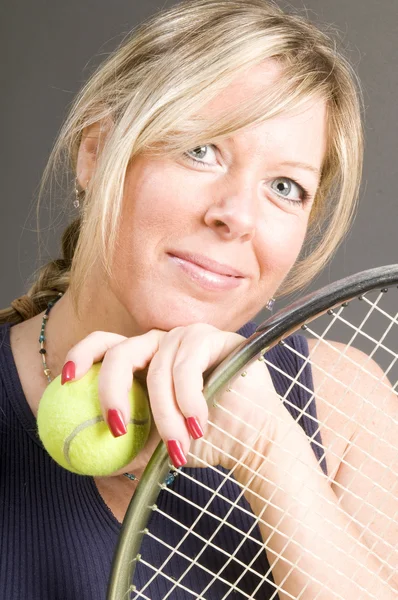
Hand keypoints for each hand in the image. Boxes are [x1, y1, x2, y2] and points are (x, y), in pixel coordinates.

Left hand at [60, 324, 283, 472]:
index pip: (105, 344)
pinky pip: (189, 364)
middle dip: (113, 390)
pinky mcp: (216, 338)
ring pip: (158, 369)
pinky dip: (189, 399)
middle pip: (122, 350)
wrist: (250, 444)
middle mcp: (163, 343)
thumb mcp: (153, 447)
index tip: (66, 381)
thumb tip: (79, 459)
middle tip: (115, 427)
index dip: (81, 354)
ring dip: (166, 414)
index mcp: (144, 360)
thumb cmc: (203, 441)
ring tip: (180, 445)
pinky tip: (200, 424)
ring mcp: (189, 337)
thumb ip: (123, 445)